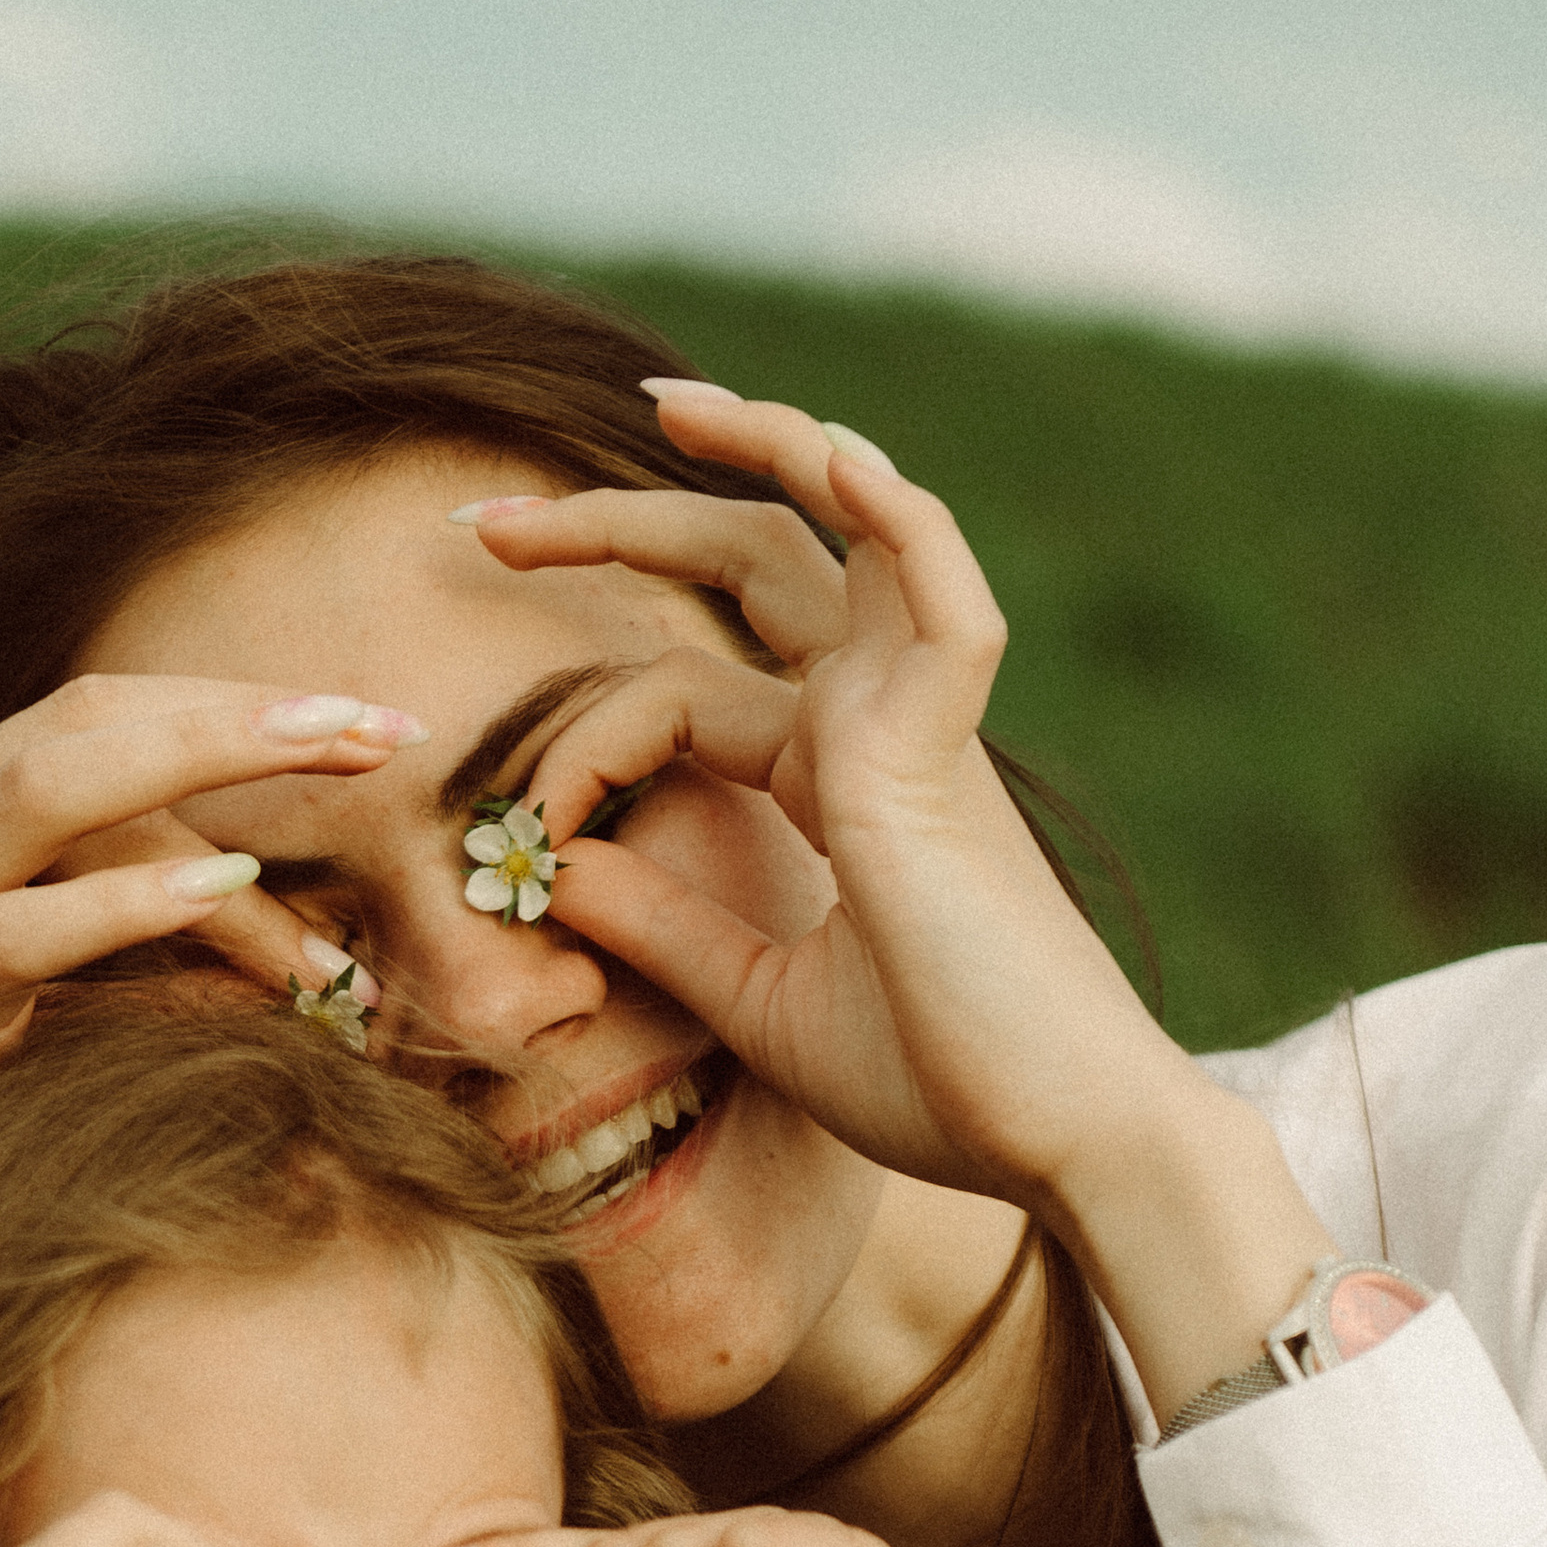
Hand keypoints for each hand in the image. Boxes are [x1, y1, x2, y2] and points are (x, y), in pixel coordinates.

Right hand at [0, 677, 421, 1303]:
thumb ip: (92, 935)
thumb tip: (244, 917)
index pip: (99, 714)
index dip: (232, 704)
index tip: (365, 723)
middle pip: (92, 717)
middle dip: (245, 710)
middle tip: (385, 721)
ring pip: (56, 787)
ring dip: (207, 758)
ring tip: (340, 758)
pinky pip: (22, 931)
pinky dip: (126, 900)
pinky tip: (225, 883)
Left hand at [457, 406, 1216, 1225]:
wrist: (1062, 1142)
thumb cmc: (940, 1081)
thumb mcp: (758, 1001)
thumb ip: (664, 926)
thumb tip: (553, 866)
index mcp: (834, 780)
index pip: (685, 690)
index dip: (581, 745)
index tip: (518, 835)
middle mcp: (874, 727)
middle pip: (751, 565)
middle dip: (621, 522)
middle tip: (484, 520)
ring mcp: (916, 724)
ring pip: (839, 531)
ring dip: (753, 448)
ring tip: (657, 405)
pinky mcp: (946, 752)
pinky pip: (940, 590)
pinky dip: (893, 510)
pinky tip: (828, 447)